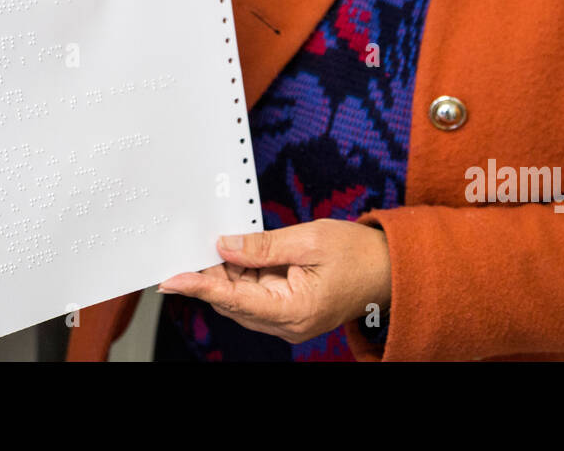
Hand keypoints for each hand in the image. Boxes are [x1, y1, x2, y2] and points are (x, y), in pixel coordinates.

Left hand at [156, 219, 391, 344]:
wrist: (391, 268)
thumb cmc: (358, 253)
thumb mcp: (309, 239)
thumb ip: (263, 245)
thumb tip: (224, 246)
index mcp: (294, 309)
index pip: (234, 299)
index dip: (200, 286)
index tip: (172, 278)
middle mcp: (288, 324)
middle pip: (233, 301)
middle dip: (211, 274)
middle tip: (191, 246)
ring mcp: (289, 321)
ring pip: (241, 299)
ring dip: (228, 273)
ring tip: (220, 244)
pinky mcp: (290, 311)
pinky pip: (256, 296)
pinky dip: (243, 276)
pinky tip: (238, 255)